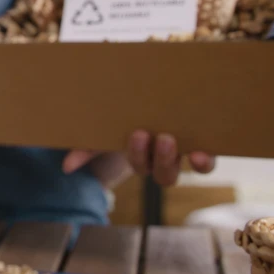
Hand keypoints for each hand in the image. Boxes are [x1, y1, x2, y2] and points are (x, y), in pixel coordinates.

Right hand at [62, 130, 215, 187]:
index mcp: (142, 158)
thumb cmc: (122, 118)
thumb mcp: (104, 130)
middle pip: (164, 175)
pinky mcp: (201, 142)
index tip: (137, 134)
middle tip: (154, 135)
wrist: (150, 98)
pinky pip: (207, 159)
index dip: (141, 157)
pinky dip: (204, 159)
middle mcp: (164, 159)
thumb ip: (87, 147)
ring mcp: (184, 151)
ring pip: (185, 168)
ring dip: (178, 159)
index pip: (143, 167)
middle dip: (159, 159)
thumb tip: (66, 166)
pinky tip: (202, 150)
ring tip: (172, 139)